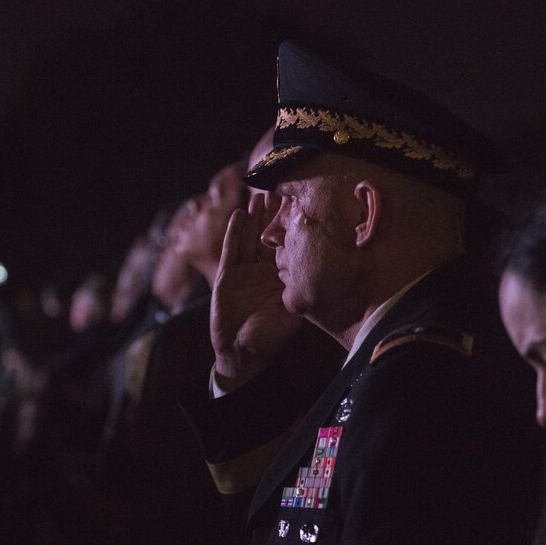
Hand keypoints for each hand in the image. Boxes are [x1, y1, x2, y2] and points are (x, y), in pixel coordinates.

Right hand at [210, 193, 301, 390]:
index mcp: (282, 278)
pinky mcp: (227, 275)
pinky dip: (235, 233)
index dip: (291, 228)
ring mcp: (244, 271)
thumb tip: (319, 277)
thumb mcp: (292, 314)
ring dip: (254, 218)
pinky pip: (232, 250)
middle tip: (278, 191)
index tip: (298, 206)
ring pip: (250, 238)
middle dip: (272, 215)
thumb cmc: (270, 337)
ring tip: (259, 195)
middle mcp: (264, 271)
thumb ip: (300, 295)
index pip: (287, 247)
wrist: (241, 353)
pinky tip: (240, 215)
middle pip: (268, 236)